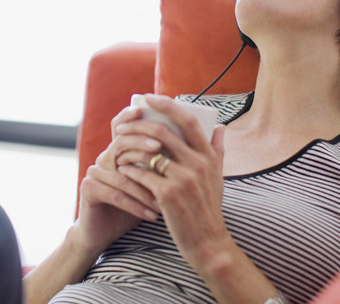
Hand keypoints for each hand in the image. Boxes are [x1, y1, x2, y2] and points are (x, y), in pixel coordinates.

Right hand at [71, 104, 164, 254]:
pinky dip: (136, 205)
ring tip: (165, 199)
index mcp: (121, 151)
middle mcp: (106, 157)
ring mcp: (95, 172)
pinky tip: (152, 215)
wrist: (107, 233)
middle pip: (122, 143)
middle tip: (160, 149)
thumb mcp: (158, 182)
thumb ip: (176, 159)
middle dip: (143, 147)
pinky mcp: (89, 189)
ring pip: (123, 173)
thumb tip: (213, 134)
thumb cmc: (139, 205)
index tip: (147, 111)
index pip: (125, 125)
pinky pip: (115, 194)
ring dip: (146, 187)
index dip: (131, 116)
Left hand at [113, 94, 230, 267]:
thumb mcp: (218, 178)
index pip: (188, 121)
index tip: (150, 97)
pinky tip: (122, 170)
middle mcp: (198, 164)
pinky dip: (130, 169)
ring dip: (129, 147)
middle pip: (164, 132)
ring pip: (149, 152)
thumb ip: (218, 150)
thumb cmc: (209, 209)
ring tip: (118, 148)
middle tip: (122, 126)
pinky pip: (142, 174)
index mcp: (209, 156)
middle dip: (139, 125)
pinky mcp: (168, 195)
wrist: (208, 242)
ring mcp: (184, 179)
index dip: (168, 105)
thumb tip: (220, 126)